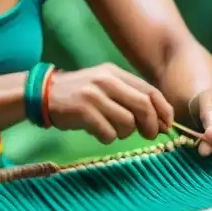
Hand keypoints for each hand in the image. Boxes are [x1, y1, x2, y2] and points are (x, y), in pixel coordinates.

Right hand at [45, 64, 174, 143]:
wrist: (44, 94)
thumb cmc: (81, 94)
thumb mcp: (105, 85)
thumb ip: (129, 96)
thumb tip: (158, 119)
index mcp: (115, 73)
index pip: (150, 91)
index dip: (163, 110)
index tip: (167, 124)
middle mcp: (107, 81)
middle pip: (143, 106)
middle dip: (151, 125)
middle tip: (149, 135)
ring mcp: (94, 95)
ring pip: (127, 122)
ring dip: (126, 133)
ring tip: (114, 130)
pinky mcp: (83, 112)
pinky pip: (108, 132)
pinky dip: (108, 137)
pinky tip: (99, 132)